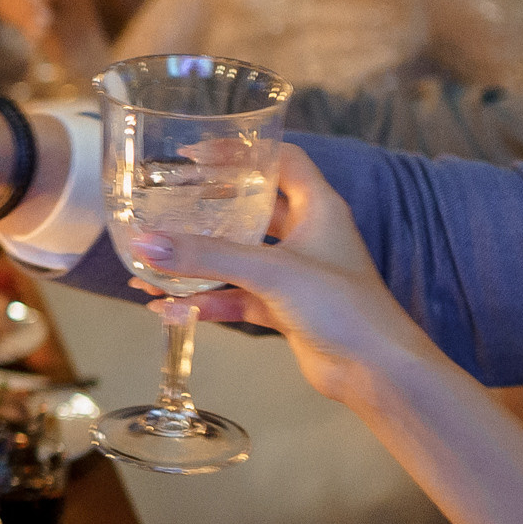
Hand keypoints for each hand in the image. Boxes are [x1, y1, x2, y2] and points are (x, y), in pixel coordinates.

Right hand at [120, 145, 434, 399]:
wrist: (377, 371)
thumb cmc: (343, 307)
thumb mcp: (271, 271)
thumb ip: (207, 256)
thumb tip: (145, 243)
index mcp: (318, 207)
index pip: (280, 160)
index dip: (240, 152)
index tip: (194, 155)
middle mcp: (306, 235)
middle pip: (250, 208)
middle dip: (207, 207)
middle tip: (165, 204)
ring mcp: (294, 274)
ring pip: (237, 258)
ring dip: (198, 263)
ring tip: (152, 264)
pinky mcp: (284, 308)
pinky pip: (236, 297)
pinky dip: (206, 302)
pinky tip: (170, 308)